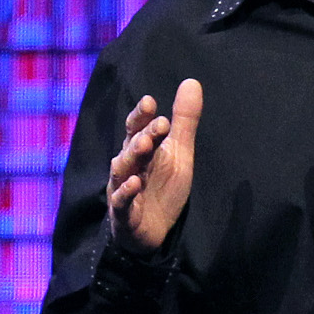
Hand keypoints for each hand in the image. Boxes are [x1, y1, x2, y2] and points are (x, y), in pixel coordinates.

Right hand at [107, 79, 202, 253]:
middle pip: (131, 147)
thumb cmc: (162, 187)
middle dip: (142, 135)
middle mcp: (128, 167)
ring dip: (131, 158)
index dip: (142, 116)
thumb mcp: (178, 152)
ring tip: (144, 146)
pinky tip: (135, 183)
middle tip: (158, 125)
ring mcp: (122, 189)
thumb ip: (183, 121)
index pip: (136, 128)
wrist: (154, 231)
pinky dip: (126, 192)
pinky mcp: (124, 214)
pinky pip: (121, 202)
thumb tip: (191, 81)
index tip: (150, 102)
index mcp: (139, 150)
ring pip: (122, 171)